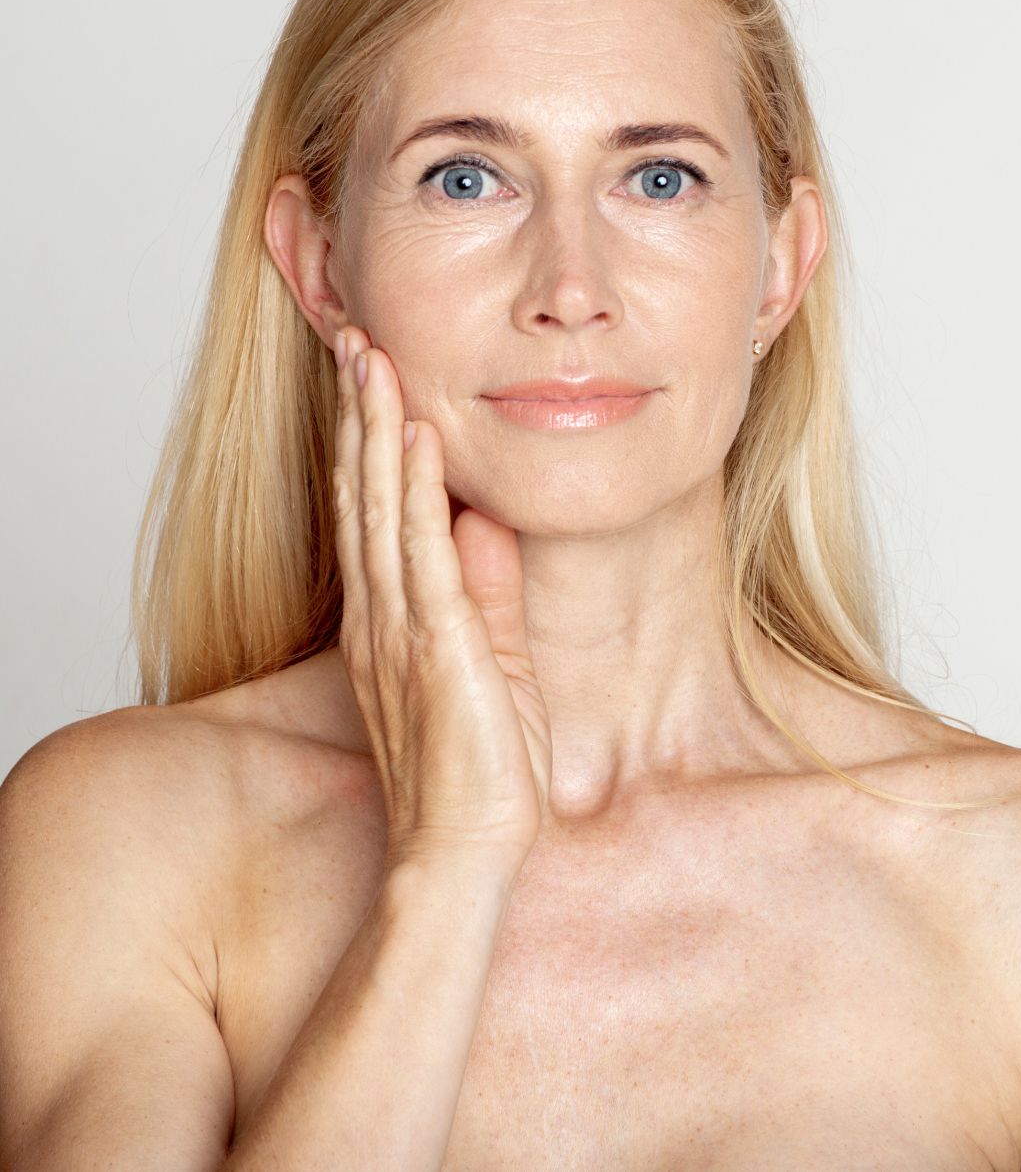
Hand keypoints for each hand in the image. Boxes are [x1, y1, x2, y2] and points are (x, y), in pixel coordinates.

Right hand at [332, 325, 551, 875]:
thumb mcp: (493, 661)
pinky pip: (421, 552)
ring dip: (376, 429)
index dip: (368, 441)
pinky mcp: (435, 645)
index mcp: (391, 619)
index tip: (372, 378)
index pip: (373, 512)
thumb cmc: (479, 769)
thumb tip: (483, 520)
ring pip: (381, 507)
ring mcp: (400, 628)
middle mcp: (382, 614)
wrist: (462, 852)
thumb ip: (486, 591)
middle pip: (364, 494)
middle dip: (361, 413)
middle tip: (355, 339)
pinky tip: (410, 437)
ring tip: (371, 360)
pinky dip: (412, 490)